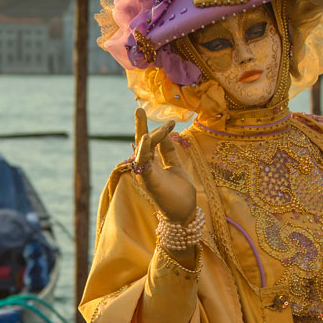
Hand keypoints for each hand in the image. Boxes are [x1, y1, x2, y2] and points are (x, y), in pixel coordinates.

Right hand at [132, 108, 196, 223]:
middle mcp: (146, 167)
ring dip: (143, 134)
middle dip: (139, 126)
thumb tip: (166, 132)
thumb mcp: (176, 165)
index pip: (151, 142)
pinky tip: (145, 138)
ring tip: (141, 117)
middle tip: (138, 109)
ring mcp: (146, 174)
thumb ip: (169, 151)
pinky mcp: (149, 181)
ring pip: (142, 150)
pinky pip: (143, 163)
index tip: (172, 122)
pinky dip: (143, 151)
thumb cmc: (179, 192)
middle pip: (141, 143)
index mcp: (152, 163)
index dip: (160, 130)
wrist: (184, 214)